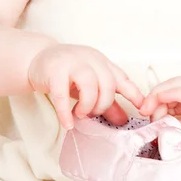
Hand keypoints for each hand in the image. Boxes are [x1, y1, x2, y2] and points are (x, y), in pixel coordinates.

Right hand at [28, 44, 143, 129]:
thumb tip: (123, 120)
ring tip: (81, 114)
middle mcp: (90, 59)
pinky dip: (66, 112)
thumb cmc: (67, 72)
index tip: (143, 109)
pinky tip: (67, 123)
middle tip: (93, 114)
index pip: (122, 78)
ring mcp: (72, 62)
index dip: (134, 93)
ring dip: (88, 105)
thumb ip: (107, 101)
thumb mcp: (89, 85)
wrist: (38, 57)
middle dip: (103, 104)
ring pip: (89, 85)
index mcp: (101, 62)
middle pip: (107, 83)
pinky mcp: (54, 70)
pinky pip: (62, 95)